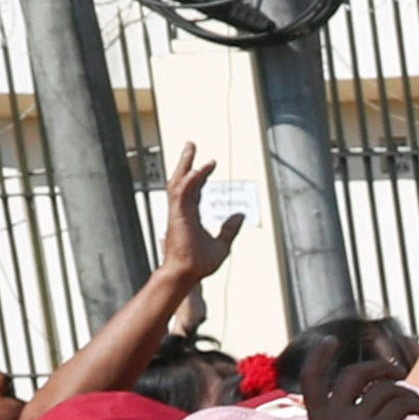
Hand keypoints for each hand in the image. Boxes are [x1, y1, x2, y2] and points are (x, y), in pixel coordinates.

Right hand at [160, 144, 244, 280]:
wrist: (187, 274)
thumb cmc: (200, 264)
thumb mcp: (222, 244)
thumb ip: (230, 229)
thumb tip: (240, 214)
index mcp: (189, 216)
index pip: (194, 190)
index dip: (201, 176)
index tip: (211, 163)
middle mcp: (181, 211)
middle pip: (182, 180)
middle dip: (187, 162)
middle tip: (191, 145)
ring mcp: (177, 212)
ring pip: (179, 181)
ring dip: (185, 164)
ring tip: (191, 147)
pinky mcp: (177, 215)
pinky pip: (182, 193)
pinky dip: (190, 180)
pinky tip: (198, 169)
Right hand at [301, 355, 418, 419]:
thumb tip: (353, 396)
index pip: (311, 380)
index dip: (320, 356)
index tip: (331, 341)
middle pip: (353, 374)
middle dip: (378, 368)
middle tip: (395, 373)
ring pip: (383, 389)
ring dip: (406, 391)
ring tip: (417, 404)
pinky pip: (401, 402)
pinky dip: (417, 404)